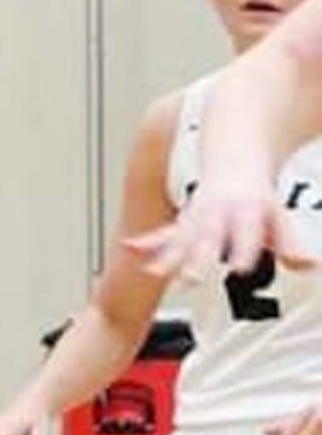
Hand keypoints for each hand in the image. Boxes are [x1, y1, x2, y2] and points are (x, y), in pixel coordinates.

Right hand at [127, 187, 296, 282]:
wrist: (235, 156)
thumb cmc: (257, 197)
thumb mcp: (279, 217)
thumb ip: (292, 245)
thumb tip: (309, 266)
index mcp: (246, 211)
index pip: (247, 234)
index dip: (244, 250)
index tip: (241, 267)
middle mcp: (219, 213)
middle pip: (207, 238)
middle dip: (198, 258)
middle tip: (192, 279)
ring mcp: (198, 217)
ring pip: (181, 237)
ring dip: (166, 255)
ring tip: (153, 271)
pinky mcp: (185, 221)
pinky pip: (163, 233)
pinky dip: (146, 241)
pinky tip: (131, 249)